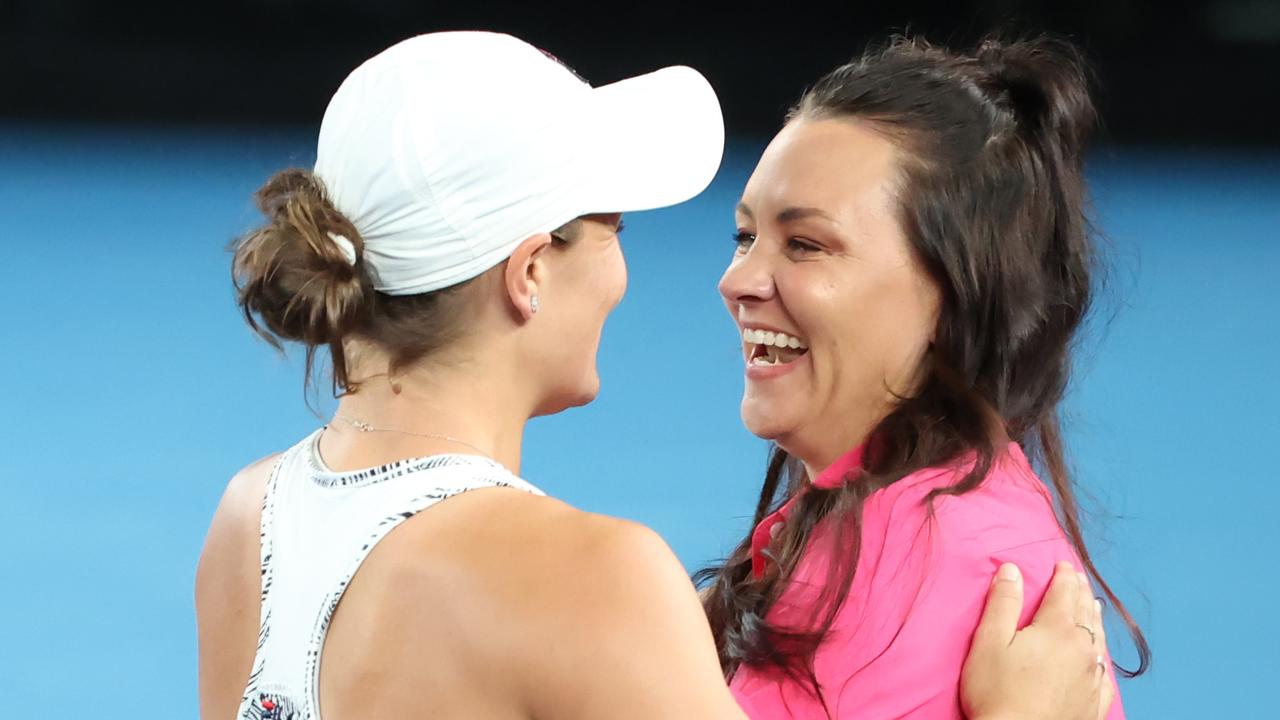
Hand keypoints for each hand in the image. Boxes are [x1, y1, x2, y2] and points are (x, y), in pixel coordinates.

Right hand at [960, 561, 1111, 719]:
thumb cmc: (998, 692)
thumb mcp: (989, 642)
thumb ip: (1002, 603)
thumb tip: (1011, 569)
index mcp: (1056, 629)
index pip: (1064, 593)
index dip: (1063, 575)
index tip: (1062, 563)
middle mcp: (1082, 649)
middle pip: (1084, 612)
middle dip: (1081, 592)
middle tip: (1079, 578)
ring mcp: (1092, 677)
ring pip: (1098, 640)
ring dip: (1095, 619)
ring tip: (1094, 607)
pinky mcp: (1095, 703)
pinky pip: (1104, 673)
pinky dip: (1101, 657)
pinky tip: (1100, 657)